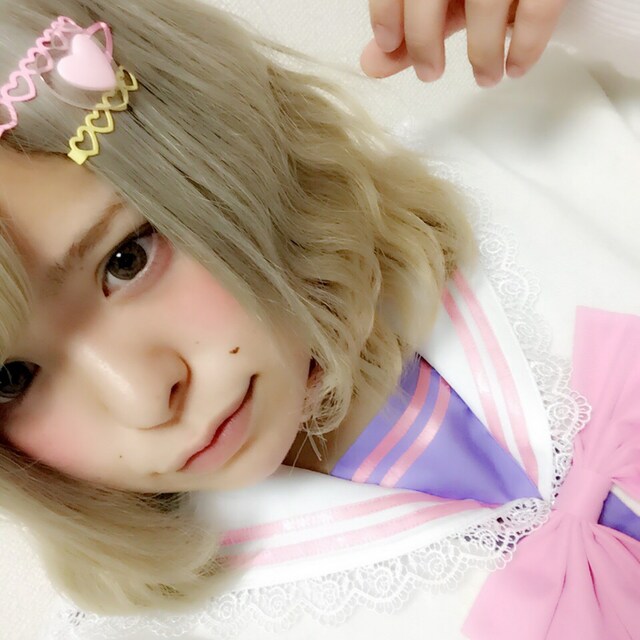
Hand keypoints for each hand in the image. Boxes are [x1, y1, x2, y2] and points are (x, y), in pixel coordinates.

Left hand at [361, 0, 569, 86]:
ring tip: (486, 78)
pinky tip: (516, 67)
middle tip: (430, 73)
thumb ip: (411, 25)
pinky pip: (538, 7)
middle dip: (423, 38)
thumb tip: (371, 65)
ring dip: (482, 50)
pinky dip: (526, 44)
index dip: (386, 8)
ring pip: (487, 0)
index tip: (387, 42)